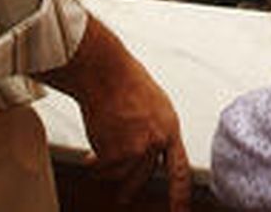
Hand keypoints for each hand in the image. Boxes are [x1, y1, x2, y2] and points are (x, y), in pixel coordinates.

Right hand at [39, 18, 190, 209]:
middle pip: (144, 178)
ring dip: (106, 170)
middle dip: (129, 188)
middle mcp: (156, 142)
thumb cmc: (126, 82)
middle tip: (122, 198)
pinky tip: (90, 154)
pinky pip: (103, 169)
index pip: (180, 171)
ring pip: (120, 176)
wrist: (107, 73)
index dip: (180, 196)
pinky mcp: (116, 152)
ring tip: (98, 157)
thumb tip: (153, 148)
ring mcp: (137, 149)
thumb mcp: (155, 106)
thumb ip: (157, 131)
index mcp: (170, 129)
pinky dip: (93, 164)